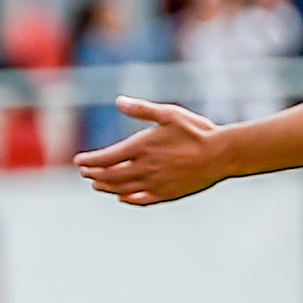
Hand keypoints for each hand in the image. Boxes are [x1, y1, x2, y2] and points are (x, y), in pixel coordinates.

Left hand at [76, 100, 228, 205]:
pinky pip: (140, 200)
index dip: (89, 160)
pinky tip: (123, 197)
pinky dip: (127, 199)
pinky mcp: (167, 194)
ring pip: (122, 189)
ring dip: (106, 187)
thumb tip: (119, 101)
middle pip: (109, 175)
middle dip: (93, 173)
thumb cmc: (198, 131)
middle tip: (85, 172)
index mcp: (141, 147)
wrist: (222, 154)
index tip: (79, 160)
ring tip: (97, 184)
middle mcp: (144, 168)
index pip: (105, 158)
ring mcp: (155, 183)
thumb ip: (142, 109)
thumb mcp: (170, 114)